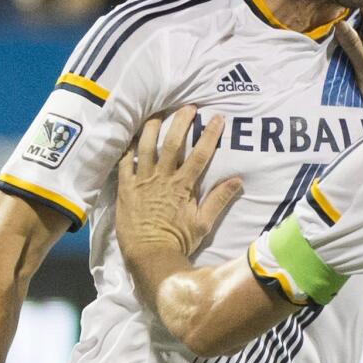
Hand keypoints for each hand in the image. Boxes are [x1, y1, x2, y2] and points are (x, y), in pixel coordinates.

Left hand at [115, 106, 242, 261]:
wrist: (149, 255)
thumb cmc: (178, 241)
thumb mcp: (203, 223)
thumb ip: (218, 200)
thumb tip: (237, 181)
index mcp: (183, 185)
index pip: (200, 154)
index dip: (209, 134)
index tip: (217, 118)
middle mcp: (162, 178)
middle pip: (172, 143)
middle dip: (181, 122)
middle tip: (188, 107)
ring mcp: (142, 181)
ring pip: (146, 147)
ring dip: (152, 128)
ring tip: (158, 115)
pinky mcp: (126, 188)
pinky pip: (124, 163)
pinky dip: (127, 149)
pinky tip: (131, 138)